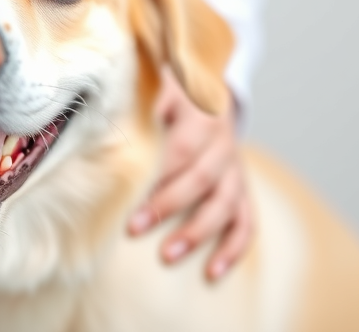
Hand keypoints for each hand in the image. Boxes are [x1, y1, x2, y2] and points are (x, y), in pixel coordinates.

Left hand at [127, 68, 252, 281]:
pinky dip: (233, 249)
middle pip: (201, 178)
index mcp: (202, 117)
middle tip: (135, 227)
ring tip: (168, 255)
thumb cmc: (172, 96)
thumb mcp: (158, 86)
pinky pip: (246, 222)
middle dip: (168, 205)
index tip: (128, 194)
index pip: (182, 149)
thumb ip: (142, 99)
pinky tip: (213, 273)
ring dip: (198, 231)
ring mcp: (236, 170)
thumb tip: (112, 114)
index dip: (158, 173)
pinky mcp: (242, 191)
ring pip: (226, 204)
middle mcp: (224, 145)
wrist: (211, 95)